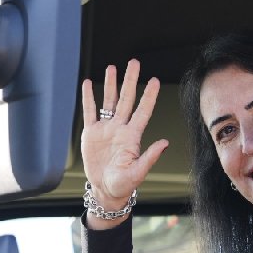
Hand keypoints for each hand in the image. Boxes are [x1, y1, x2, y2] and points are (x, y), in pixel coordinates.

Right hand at [81, 59, 168, 226]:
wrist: (104, 190)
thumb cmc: (123, 184)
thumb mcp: (137, 172)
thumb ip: (150, 157)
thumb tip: (165, 143)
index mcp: (132, 136)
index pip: (143, 111)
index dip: (148, 96)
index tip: (154, 80)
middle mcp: (120, 128)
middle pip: (126, 99)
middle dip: (130, 80)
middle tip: (134, 62)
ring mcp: (106, 129)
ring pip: (108, 101)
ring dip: (110, 84)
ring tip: (112, 67)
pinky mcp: (91, 133)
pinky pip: (89, 111)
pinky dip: (88, 97)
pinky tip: (87, 83)